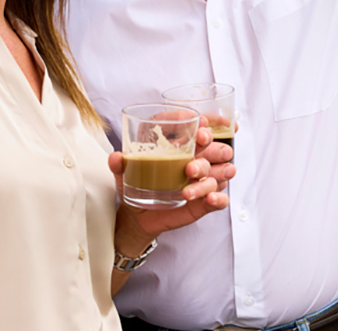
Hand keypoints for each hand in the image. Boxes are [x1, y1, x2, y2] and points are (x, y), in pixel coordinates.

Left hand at [111, 126, 237, 256]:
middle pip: (218, 150)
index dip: (207, 125)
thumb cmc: (138, 185)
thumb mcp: (127, 173)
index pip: (202, 130)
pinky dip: (218, 199)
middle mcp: (199, 161)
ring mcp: (204, 182)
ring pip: (220, 175)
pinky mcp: (205, 203)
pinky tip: (209, 199)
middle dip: (213, 150)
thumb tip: (116, 157)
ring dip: (207, 179)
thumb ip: (121, 164)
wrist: (139, 214)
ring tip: (187, 190)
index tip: (200, 123)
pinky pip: (221, 199)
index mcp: (184, 148)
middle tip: (193, 159)